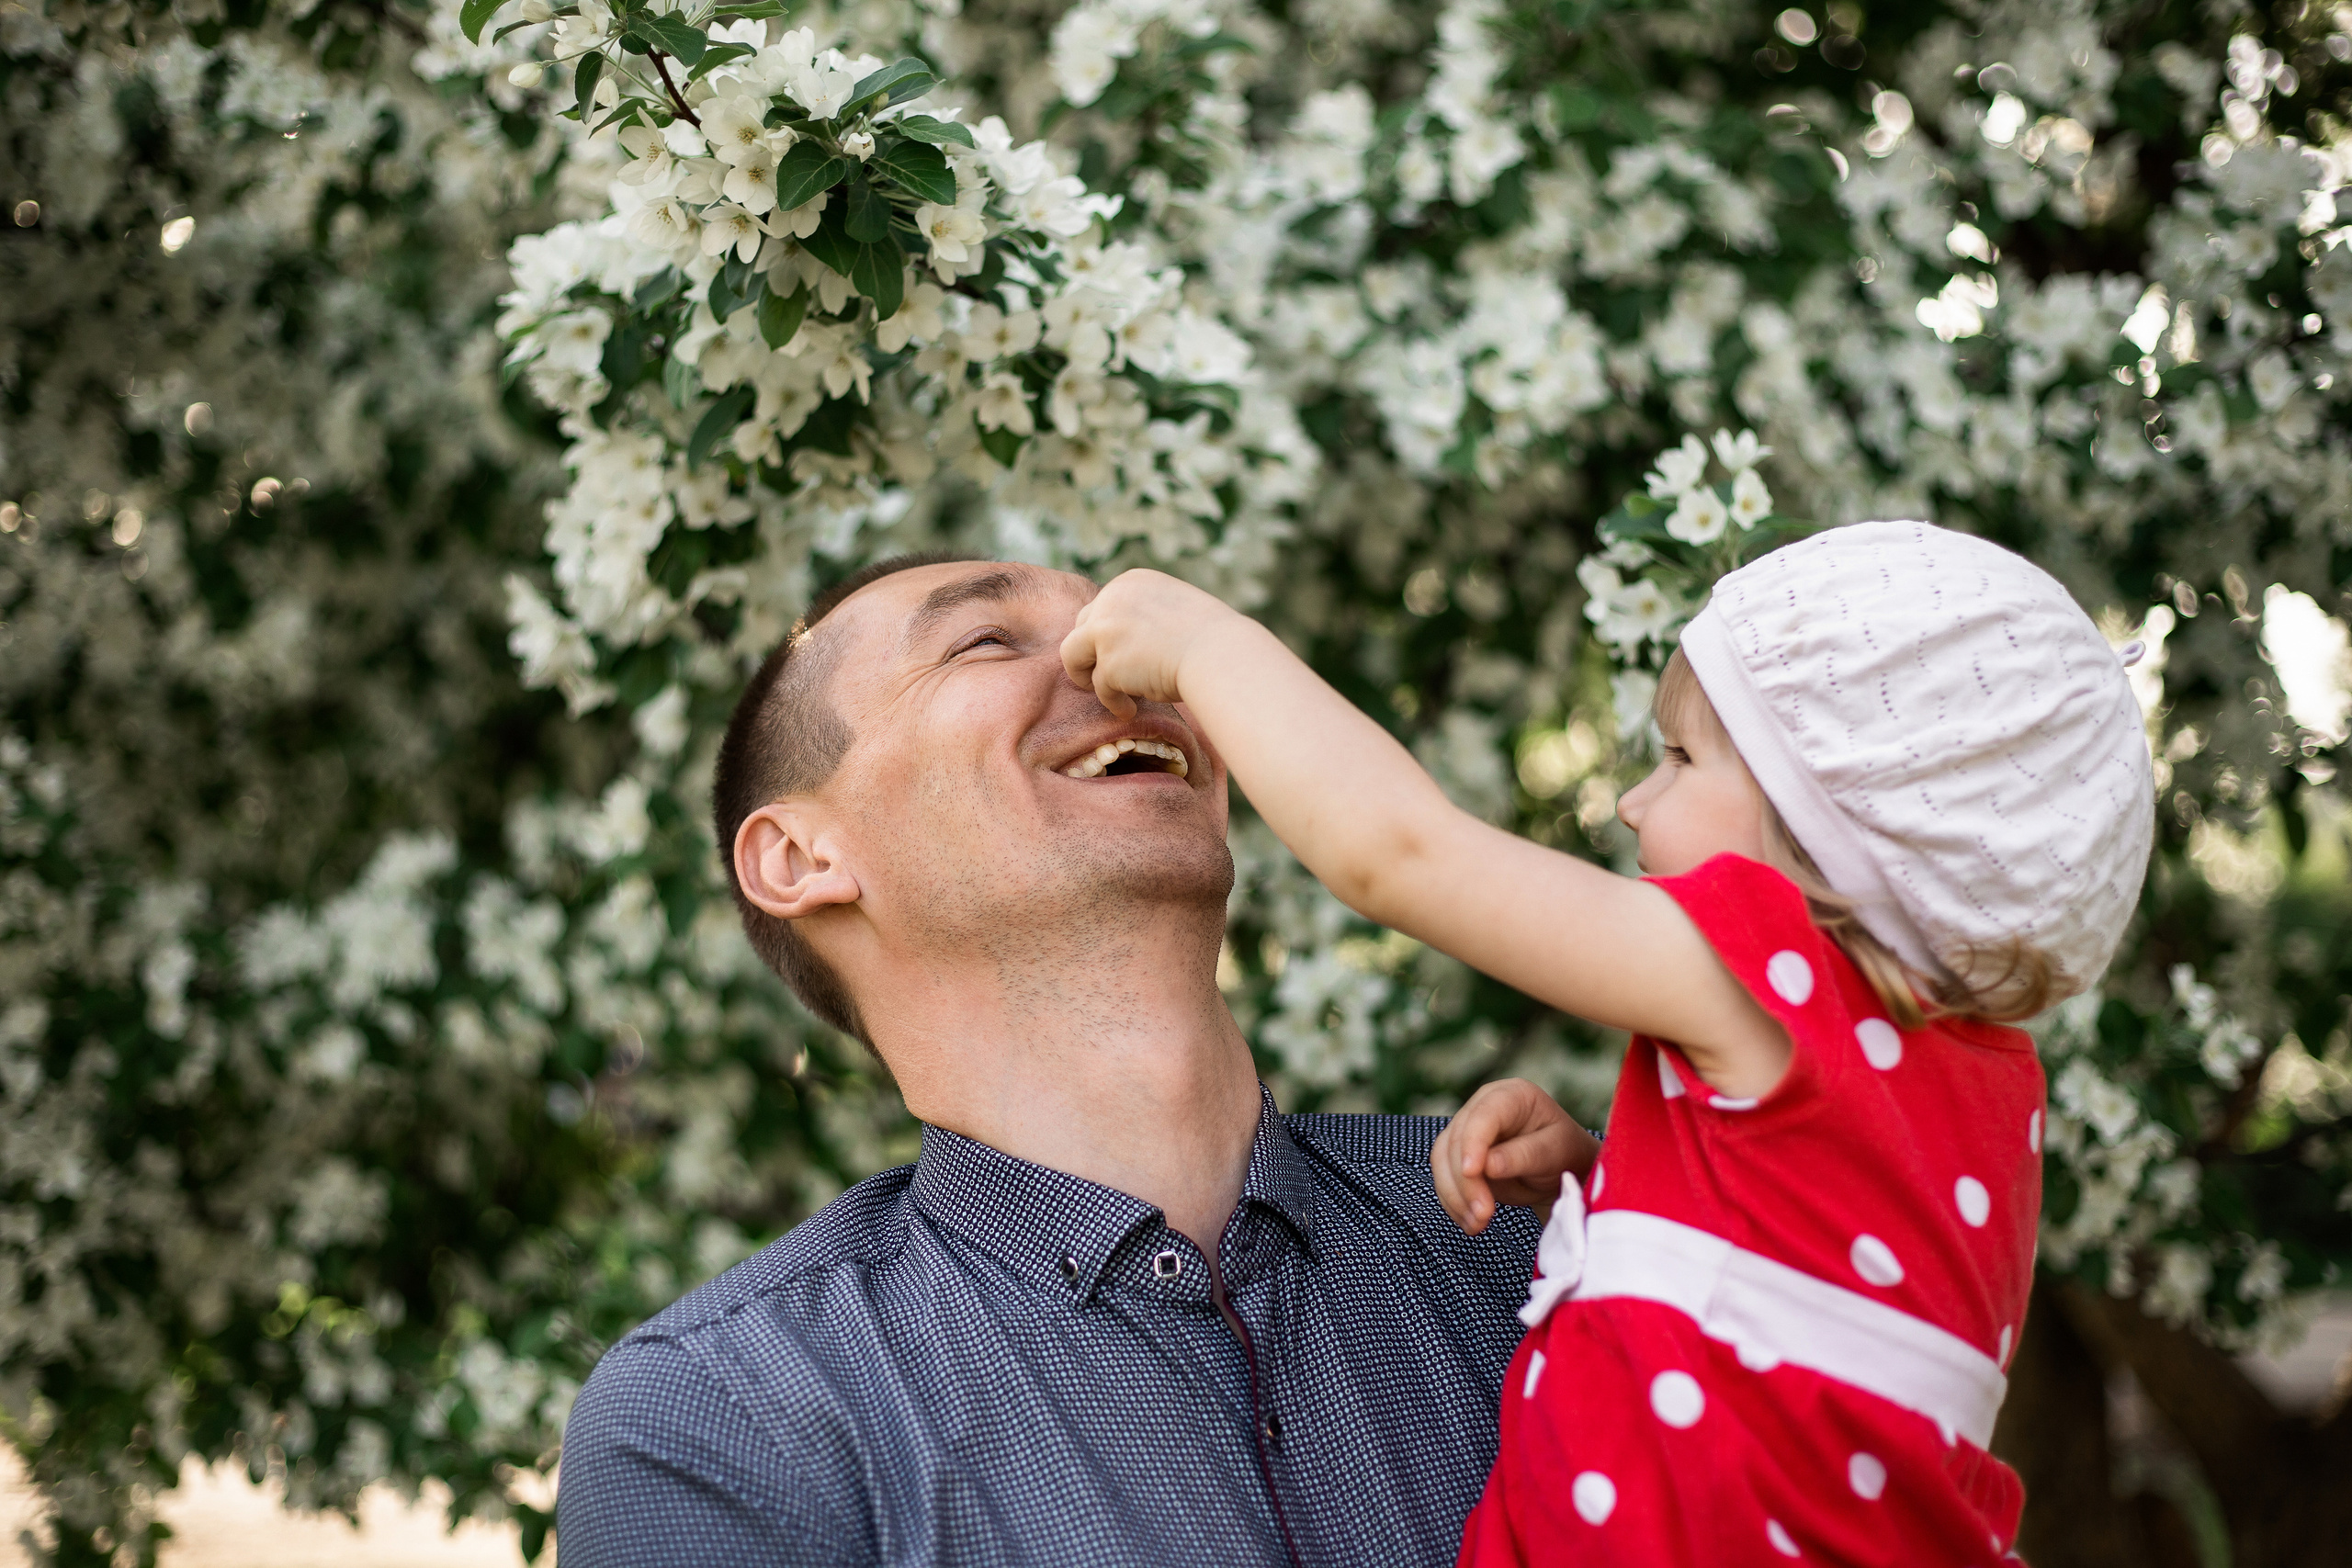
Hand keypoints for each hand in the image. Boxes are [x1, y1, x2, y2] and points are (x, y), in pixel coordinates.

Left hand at [1060, 569, 1245, 719]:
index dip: (1105, 633)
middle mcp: (1111, 600)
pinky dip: (1113, 702)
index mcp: (1130, 582)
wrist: (1220, 655)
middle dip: (1090, 653)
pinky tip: (1129, 710)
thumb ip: (1145, 616)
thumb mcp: (1174, 609)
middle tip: (1101, 675)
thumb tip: (1126, 641)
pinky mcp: (1108, 664)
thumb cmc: (1211, 638)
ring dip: (1086, 676)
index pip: (1101, 607)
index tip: (1114, 652)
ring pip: (1074, 656)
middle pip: (1081, 627)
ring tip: (1106, 693)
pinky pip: (1099, 688)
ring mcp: (1105, 631)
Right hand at [1431, 1079, 1599, 1236]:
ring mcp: (1466, 1130)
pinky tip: (1470, 1223)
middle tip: (1483, 1216)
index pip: (1483, 1115)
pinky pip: (1444, 1177)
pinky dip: (1454, 1203)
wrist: (1559, 1168)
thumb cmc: (1564, 1153)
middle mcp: (1482, 1106)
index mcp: (1512, 1095)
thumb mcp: (1554, 1152)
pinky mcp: (1457, 1155)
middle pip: (1457, 1140)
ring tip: (1477, 1225)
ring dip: (1456, 1196)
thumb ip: (1523, 1155)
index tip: (1471, 1172)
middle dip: (1465, 1182)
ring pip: (1443, 1160)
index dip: (1472, 1142)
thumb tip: (1487, 1165)